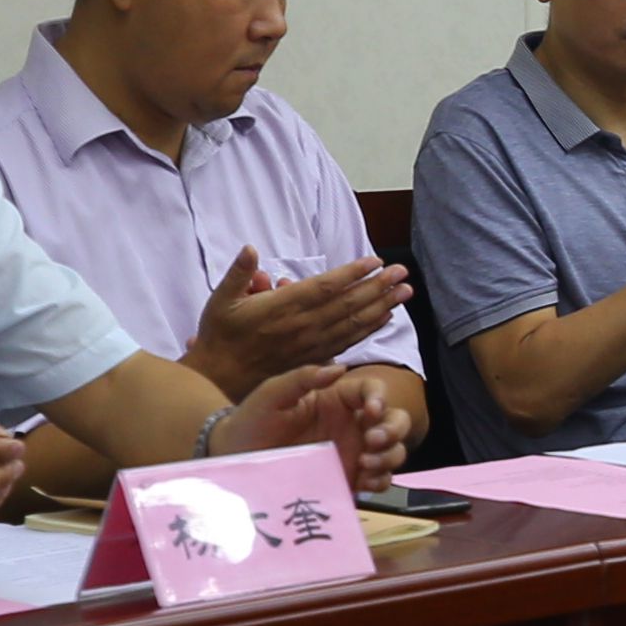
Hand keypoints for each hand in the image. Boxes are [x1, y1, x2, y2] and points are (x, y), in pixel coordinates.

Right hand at [187, 247, 413, 396]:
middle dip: (378, 287)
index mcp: (282, 308)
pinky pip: (348, 343)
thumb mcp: (220, 301)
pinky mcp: (314, 359)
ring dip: (382, 306)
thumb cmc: (220, 336)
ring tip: (405, 292)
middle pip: (348, 305)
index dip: (352, 274)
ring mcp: (311, 345)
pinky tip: (386, 318)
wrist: (220, 378)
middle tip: (403, 272)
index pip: (325, 287)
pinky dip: (369, 329)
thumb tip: (250, 248)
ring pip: (353, 324)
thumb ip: (238, 274)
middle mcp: (302, 326)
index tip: (375, 261)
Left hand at [216, 364, 411, 488]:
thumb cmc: (251, 422)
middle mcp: (351, 425)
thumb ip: (302, 378)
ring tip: (366, 463)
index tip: (370, 411)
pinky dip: (381, 480)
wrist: (233, 462)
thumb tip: (339, 368)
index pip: (372, 391)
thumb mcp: (271, 394)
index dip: (380, 397)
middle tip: (372, 441)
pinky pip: (380, 480)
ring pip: (393, 451)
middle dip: (393, 429)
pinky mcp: (349, 481)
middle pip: (394, 420)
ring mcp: (353, 454)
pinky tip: (363, 481)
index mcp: (337, 399)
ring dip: (390, 456)